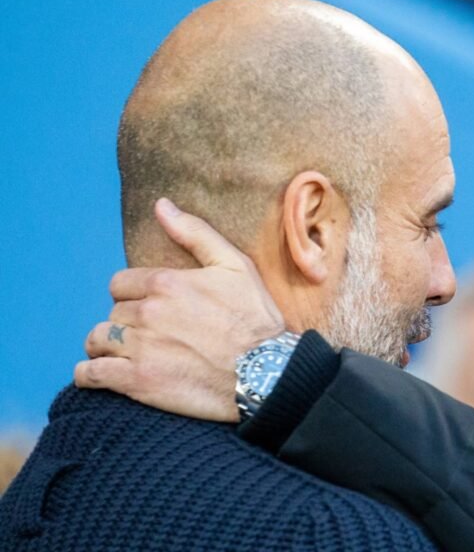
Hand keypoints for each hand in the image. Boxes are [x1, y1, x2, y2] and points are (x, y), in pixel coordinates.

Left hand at [75, 198, 284, 421]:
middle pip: (113, 313)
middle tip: (152, 335)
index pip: (121, 284)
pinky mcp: (138, 381)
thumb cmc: (256, 319)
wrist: (269, 373)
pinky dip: (91, 375)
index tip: (152, 308)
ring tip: (128, 355)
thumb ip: (195, 233)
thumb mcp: (235, 266)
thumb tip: (161, 205)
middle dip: (127, 322)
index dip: (134, 295)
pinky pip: (91, 374)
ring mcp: (140, 348)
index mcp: (166, 283)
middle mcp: (148, 312)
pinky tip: (103, 375)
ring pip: (98, 340)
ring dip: (107, 347)